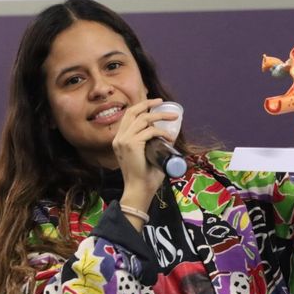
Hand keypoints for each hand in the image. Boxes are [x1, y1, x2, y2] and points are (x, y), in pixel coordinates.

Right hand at [112, 98, 177, 222]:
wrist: (139, 190)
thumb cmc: (146, 176)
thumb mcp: (148, 156)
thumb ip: (153, 145)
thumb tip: (169, 137)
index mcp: (120, 140)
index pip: (128, 116)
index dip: (141, 107)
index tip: (155, 105)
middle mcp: (119, 138)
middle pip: (132, 112)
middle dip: (148, 104)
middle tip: (162, 102)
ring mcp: (124, 140)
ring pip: (143, 119)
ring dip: (160, 116)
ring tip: (173, 117)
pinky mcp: (132, 144)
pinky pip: (150, 131)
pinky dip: (162, 132)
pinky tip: (169, 137)